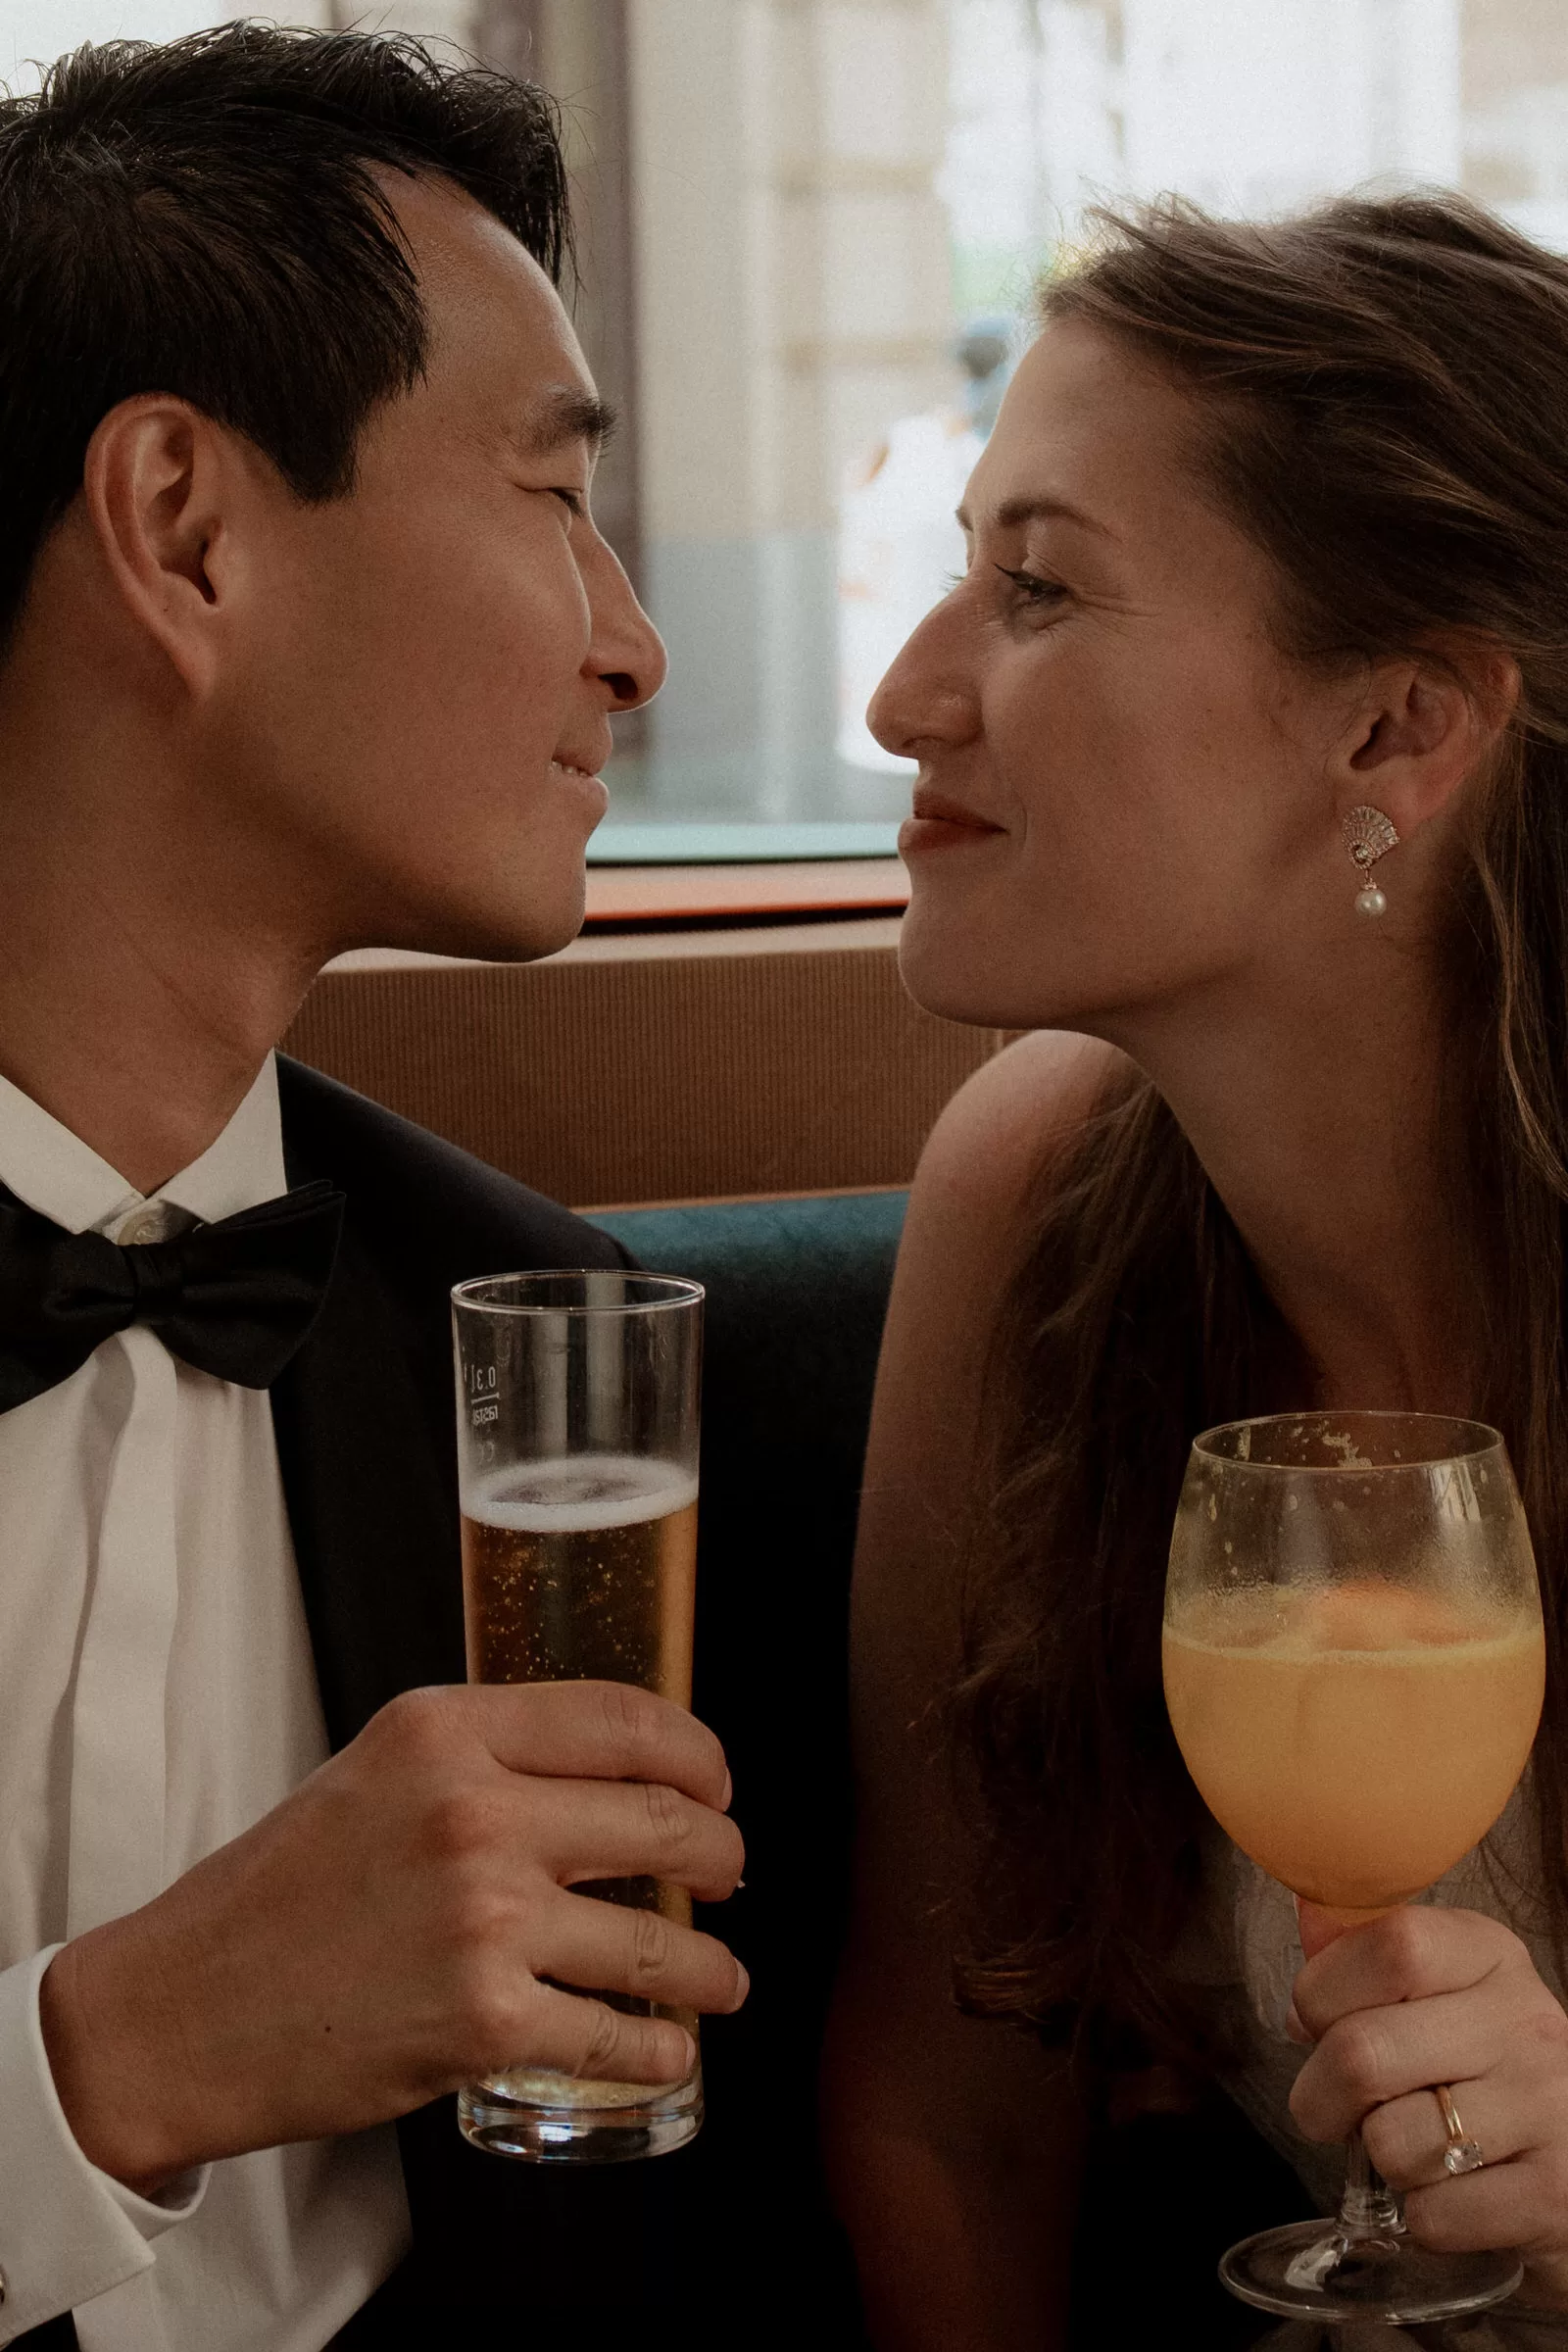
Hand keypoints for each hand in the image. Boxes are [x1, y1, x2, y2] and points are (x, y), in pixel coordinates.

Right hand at [40, 1680, 746, 2194]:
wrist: (182, 2010)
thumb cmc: (274, 1896)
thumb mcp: (374, 1775)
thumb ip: (478, 1761)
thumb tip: (595, 1775)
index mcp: (444, 1732)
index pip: (621, 1716)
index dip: (696, 1749)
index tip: (715, 1779)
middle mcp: (473, 1812)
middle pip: (663, 1817)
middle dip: (722, 1850)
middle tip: (728, 1871)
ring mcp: (486, 1919)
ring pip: (660, 1939)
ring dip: (712, 1968)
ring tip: (721, 1980)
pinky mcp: (486, 2023)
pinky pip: (617, 2036)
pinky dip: (662, 2051)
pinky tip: (671, 2050)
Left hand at [1289, 1903, 1567, 2305]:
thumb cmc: (1484, 2063)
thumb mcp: (1438, 1990)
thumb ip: (1362, 1964)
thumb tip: (1304, 1969)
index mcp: (1488, 1954)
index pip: (1391, 1945)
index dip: (1325, 1990)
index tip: (1317, 2022)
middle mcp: (1526, 2021)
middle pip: (1363, 2051)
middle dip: (1319, 2095)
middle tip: (1337, 2108)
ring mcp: (1547, 2107)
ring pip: (1390, 2142)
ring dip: (1380, 2158)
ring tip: (1413, 2144)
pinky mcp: (1553, 2196)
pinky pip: (1433, 2217)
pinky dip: (1423, 2217)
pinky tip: (1452, 2192)